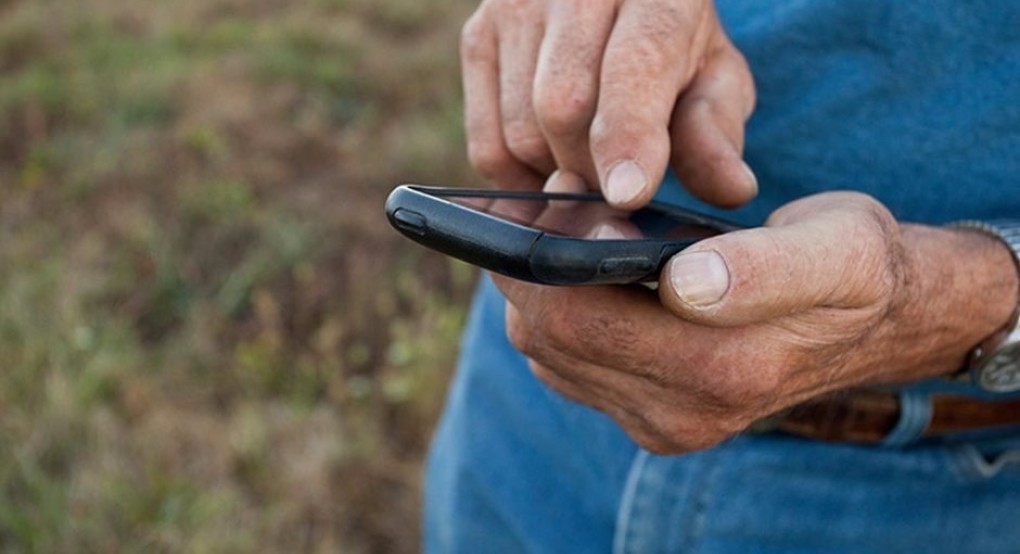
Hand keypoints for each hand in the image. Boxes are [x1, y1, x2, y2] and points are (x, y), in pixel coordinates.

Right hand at [461, 0, 757, 208]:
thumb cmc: (673, 44)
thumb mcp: (714, 79)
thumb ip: (716, 133)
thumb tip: (732, 189)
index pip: (633, 65)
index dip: (628, 135)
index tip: (629, 194)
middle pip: (562, 107)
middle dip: (592, 169)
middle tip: (620, 186)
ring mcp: (514, 7)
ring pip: (521, 130)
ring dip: (556, 173)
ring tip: (589, 165)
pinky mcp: (478, 36)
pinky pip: (486, 143)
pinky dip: (518, 175)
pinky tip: (551, 163)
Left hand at [494, 193, 1017, 452]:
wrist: (879, 319)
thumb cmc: (855, 268)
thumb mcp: (836, 252)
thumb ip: (766, 270)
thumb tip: (685, 284)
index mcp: (721, 372)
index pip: (578, 323)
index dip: (543, 258)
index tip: (552, 192)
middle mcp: (680, 414)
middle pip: (550, 341)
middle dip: (533, 269)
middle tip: (552, 197)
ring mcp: (661, 421)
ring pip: (549, 355)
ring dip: (542, 292)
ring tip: (569, 227)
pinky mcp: (648, 413)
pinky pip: (567, 365)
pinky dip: (559, 314)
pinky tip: (584, 271)